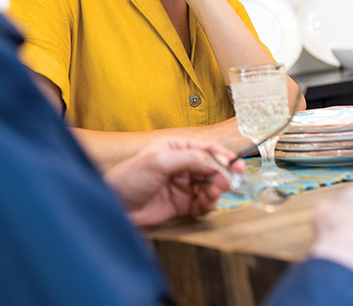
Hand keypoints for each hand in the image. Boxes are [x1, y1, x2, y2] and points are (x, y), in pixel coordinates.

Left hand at [103, 137, 244, 227]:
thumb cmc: (130, 177)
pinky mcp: (182, 205)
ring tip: (212, 194)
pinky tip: (205, 204)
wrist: (116, 205)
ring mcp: (182, 185)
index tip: (236, 166)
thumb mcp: (159, 161)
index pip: (206, 148)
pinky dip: (208, 205)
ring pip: (210, 186)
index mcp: (176, 148)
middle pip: (212, 168)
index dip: (224, 156)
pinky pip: (203, 204)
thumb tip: (216, 162)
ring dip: (216, 191)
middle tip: (226, 184)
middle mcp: (181, 165)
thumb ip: (189, 159)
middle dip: (222, 175)